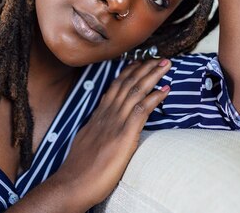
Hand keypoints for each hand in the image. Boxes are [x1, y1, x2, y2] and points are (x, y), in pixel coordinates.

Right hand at [51, 58, 171, 208]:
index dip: (129, 72)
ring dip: (152, 76)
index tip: (140, 62)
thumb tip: (103, 125)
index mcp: (100, 115)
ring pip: (135, 91)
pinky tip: (165, 90)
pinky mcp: (124, 135)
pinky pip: (141, 110)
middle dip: (144, 68)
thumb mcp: (87, 141)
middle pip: (127, 84)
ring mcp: (115, 123)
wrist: (74, 183)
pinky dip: (154, 98)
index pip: (116, 87)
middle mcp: (107, 114)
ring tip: (166, 65)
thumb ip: (98, 129)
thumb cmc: (81, 168)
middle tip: (159, 57)